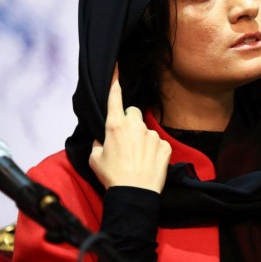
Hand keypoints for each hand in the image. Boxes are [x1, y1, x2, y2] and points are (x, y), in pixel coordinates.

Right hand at [89, 64, 171, 191]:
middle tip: (125, 140)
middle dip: (130, 121)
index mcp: (115, 126)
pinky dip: (154, 151)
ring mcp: (152, 135)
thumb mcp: (95, 159)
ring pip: (146, 130)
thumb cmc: (111, 177)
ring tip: (137, 159)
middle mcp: (135, 126)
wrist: (134, 194)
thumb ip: (99, 143)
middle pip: (133, 112)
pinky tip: (148, 163)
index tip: (116, 66)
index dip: (114, 82)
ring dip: (142, 140)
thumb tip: (104, 139)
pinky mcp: (165, 145)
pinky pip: (158, 143)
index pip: (115, 98)